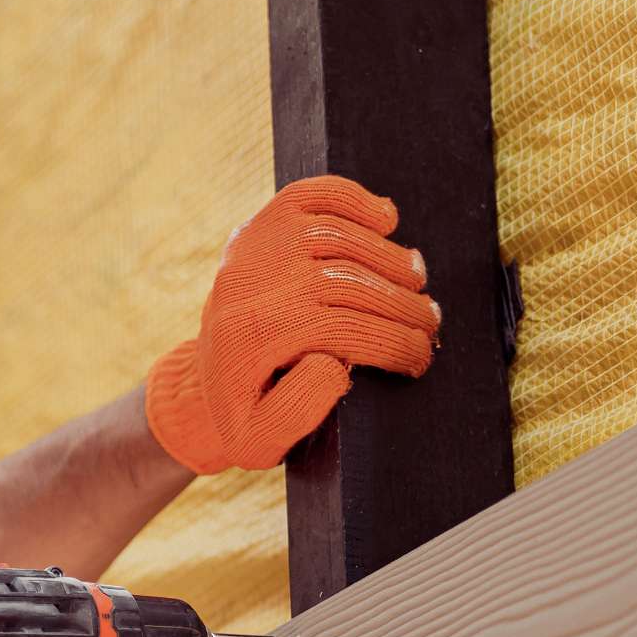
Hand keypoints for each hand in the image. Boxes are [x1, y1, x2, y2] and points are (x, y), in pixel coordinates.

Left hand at [145, 175, 440, 475]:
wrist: (205, 381)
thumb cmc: (246, 414)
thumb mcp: (260, 441)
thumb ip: (295, 415)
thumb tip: (333, 363)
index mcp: (250, 338)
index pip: (342, 329)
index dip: (394, 344)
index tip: (421, 358)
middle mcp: (248, 285)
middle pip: (347, 282)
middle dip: (402, 306)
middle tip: (431, 324)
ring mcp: (253, 248)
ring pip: (339, 238)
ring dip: (390, 260)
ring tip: (417, 284)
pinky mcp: (260, 224)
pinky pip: (314, 195)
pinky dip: (355, 200)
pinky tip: (387, 221)